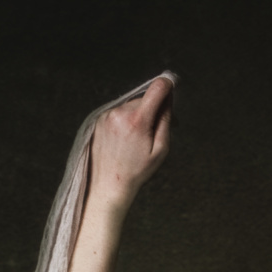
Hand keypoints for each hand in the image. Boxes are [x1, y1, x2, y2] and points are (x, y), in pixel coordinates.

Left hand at [89, 74, 175, 208]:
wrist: (107, 185)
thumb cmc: (136, 172)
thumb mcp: (160, 150)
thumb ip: (166, 120)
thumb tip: (168, 98)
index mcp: (137, 120)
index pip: (157, 88)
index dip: (167, 85)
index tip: (172, 86)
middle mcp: (120, 113)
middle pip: (144, 99)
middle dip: (152, 110)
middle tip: (155, 131)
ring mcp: (107, 115)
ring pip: (130, 105)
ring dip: (137, 116)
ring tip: (137, 140)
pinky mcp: (98, 119)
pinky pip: (118, 112)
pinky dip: (125, 121)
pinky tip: (124, 140)